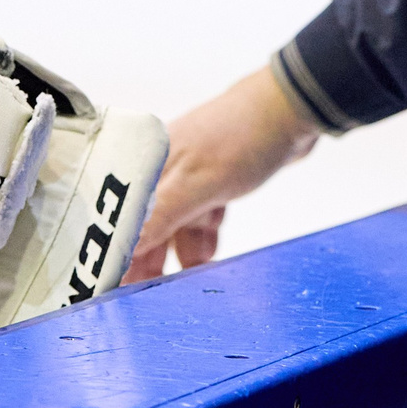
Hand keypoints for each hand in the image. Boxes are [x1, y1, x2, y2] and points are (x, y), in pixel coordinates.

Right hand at [126, 66, 319, 282]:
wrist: (292, 110)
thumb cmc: (241, 137)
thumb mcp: (199, 183)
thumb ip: (161, 216)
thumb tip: (124, 247)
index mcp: (149, 164)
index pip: (120, 214)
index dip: (117, 248)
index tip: (114, 284)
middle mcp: (163, 169)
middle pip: (145, 222)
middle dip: (146, 259)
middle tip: (144, 297)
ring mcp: (191, 175)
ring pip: (176, 224)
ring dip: (180, 251)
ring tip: (184, 284)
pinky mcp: (215, 180)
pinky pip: (201, 218)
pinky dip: (204, 238)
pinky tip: (208, 258)